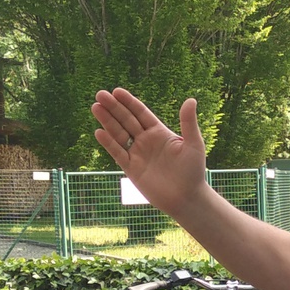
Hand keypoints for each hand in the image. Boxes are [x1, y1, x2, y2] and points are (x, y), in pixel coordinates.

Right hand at [90, 88, 207, 216]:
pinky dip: (108, 143)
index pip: (141, 113)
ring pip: (119, 134)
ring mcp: (137, 154)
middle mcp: (146, 141)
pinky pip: (118, 153)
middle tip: (100, 95)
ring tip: (95, 107)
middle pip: (126, 120)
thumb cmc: (194, 171)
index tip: (116, 91)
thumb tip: (191, 99)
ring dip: (107, 121)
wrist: (186, 198)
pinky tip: (99, 132)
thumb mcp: (193, 144)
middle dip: (113, 108)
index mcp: (159, 132)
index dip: (129, 102)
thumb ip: (188, 122)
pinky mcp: (132, 169)